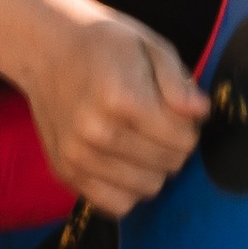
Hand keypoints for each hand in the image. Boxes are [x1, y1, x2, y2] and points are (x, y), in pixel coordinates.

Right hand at [16, 2, 207, 216]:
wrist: (46, 49)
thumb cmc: (104, 44)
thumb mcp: (150, 46)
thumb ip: (179, 82)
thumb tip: (200, 112)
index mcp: (122, 99)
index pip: (184, 140)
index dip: (189, 125)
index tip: (177, 111)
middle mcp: (97, 133)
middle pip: (169, 165)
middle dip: (174, 146)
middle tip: (158, 124)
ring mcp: (78, 156)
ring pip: (148, 188)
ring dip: (153, 168)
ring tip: (140, 141)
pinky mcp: (65, 172)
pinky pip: (116, 204)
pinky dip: (128, 188)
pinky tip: (123, 162)